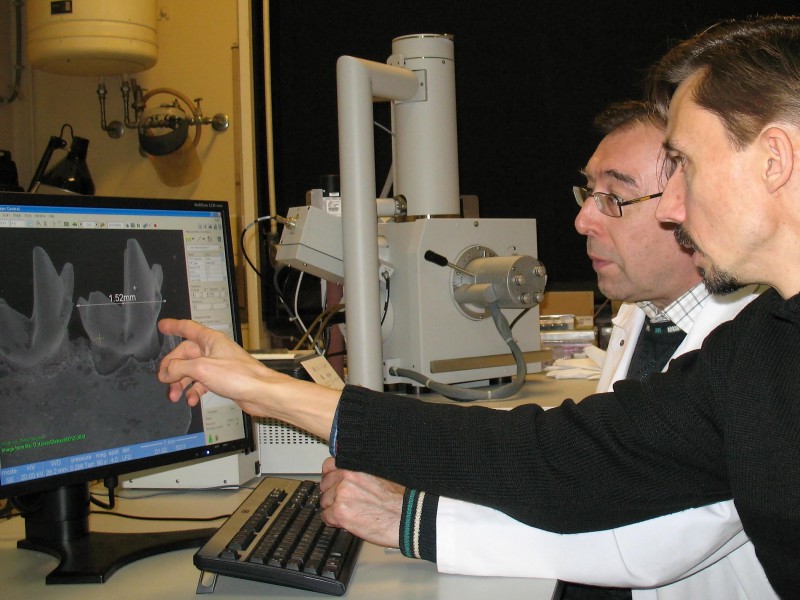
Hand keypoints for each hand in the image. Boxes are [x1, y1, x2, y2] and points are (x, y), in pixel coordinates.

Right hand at [157, 319, 340, 437]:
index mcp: (210, 340)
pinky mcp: (222, 379)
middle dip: (172, 368)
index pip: (187, 328)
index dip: (173, 326)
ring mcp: (218, 365)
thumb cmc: (240, 376)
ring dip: (181, 383)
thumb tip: (165, 371)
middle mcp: (214, 350)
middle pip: (185, 355)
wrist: (260, 393)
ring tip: (175, 395)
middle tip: (163, 379)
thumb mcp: (202, 369)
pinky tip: (191, 399)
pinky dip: (194, 391)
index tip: (162, 326)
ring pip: (191, 371)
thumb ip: (179, 368)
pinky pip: (201, 383)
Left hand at [319, 456, 403, 547]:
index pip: (329, 465)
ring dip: (334, 508)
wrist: (408, 516)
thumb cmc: (400, 498)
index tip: (334, 482)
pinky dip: (334, 521)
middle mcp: (346, 477)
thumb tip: (351, 477)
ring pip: (324, 502)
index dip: (332, 476)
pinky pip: (326, 517)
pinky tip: (346, 522)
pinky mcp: (340, 512)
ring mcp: (341, 494)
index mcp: (356, 465)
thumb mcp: (381, 474)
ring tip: (349, 512)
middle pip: (325, 485)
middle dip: (332, 493)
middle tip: (344, 501)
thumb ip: (362, 473)